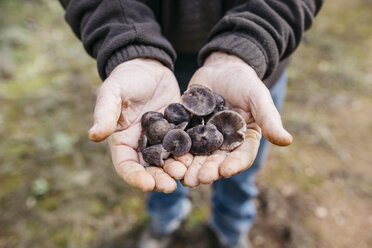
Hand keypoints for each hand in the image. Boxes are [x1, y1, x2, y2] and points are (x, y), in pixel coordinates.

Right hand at [88, 58, 185, 192]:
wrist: (149, 67)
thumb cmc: (126, 78)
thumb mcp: (113, 93)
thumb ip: (105, 113)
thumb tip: (93, 135)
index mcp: (123, 140)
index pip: (126, 165)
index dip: (135, 177)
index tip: (147, 185)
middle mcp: (142, 145)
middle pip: (149, 168)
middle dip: (159, 178)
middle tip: (171, 186)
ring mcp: (161, 139)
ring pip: (168, 161)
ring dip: (175, 170)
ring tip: (185, 173)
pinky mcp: (177, 131)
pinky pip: (183, 146)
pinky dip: (189, 154)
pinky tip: (196, 159)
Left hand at [181, 52, 292, 186]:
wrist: (222, 67)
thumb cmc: (245, 82)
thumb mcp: (258, 98)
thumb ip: (269, 119)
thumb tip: (287, 141)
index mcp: (244, 139)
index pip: (241, 156)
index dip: (234, 165)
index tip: (225, 171)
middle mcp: (225, 143)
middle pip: (217, 161)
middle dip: (208, 171)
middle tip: (197, 180)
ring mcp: (205, 138)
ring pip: (198, 157)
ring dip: (190, 168)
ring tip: (182, 176)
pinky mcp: (189, 130)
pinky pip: (182, 142)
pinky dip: (176, 151)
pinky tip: (168, 158)